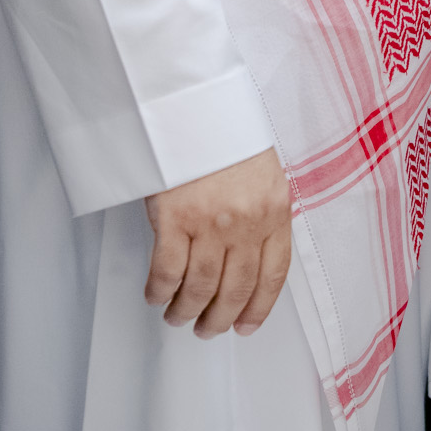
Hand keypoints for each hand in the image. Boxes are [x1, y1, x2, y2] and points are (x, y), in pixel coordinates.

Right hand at [144, 147, 292, 337]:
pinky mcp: (174, 217)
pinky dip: (160, 291)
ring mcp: (209, 221)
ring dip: (186, 311)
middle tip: (207, 329)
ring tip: (178, 318)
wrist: (192, 101)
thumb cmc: (225, 133)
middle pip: (236, 288)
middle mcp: (246, 221)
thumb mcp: (261, 171)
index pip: (273, 274)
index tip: (245, 326)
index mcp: (274, 209)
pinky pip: (167, 271)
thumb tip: (249, 257)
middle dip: (220, 318)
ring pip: (200, 287)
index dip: (258, 308)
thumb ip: (261, 212)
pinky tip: (156, 296)